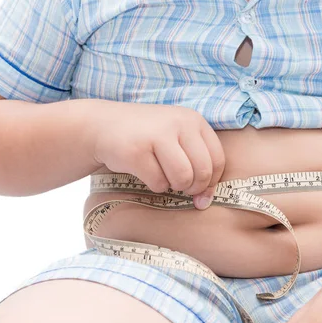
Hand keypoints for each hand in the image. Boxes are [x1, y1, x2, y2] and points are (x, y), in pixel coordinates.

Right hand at [89, 101, 224, 209]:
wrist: (103, 125)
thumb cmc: (147, 138)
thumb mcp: (177, 140)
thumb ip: (197, 164)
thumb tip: (205, 202)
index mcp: (194, 120)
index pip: (218, 159)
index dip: (211, 182)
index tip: (200, 191)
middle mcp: (179, 123)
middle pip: (203, 172)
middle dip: (193, 187)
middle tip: (180, 186)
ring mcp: (157, 135)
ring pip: (183, 178)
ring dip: (173, 186)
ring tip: (162, 176)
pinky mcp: (137, 151)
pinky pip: (158, 183)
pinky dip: (154, 185)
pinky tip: (145, 173)